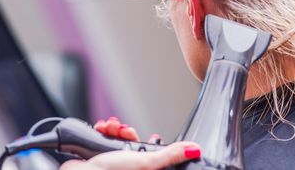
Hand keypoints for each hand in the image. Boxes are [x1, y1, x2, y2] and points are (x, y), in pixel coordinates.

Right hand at [59, 141, 200, 169]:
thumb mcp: (146, 163)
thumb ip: (170, 155)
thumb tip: (194, 150)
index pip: (153, 154)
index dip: (150, 143)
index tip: (148, 136)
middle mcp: (129, 167)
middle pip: (133, 144)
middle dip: (127, 133)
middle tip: (123, 131)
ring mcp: (114, 163)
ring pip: (118, 139)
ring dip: (114, 129)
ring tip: (109, 128)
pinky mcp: (99, 157)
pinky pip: (104, 138)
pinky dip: (102, 131)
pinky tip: (101, 128)